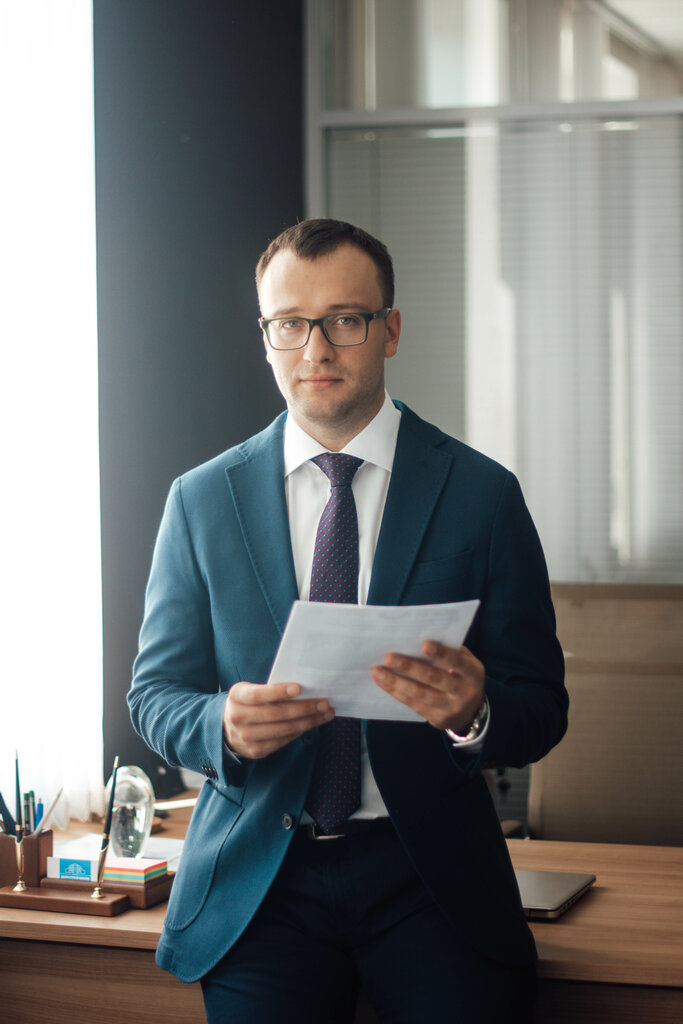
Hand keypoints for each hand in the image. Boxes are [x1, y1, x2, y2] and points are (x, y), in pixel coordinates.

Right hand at [223, 682, 333, 758]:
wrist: (226, 729)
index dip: (278, 692)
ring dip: (309, 721)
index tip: (299, 688)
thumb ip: (268, 689)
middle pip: (276, 714)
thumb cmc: (246, 703)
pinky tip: (313, 723)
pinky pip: (283, 740)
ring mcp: (246, 737)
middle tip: (324, 702)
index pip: (258, 695)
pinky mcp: (256, 751)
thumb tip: (302, 689)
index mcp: (236, 697)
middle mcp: (238, 718)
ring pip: (283, 729)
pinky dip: (300, 731)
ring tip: (326, 713)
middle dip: (304, 708)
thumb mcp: (249, 690)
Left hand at [370, 640, 484, 732]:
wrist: (471, 712)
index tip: (423, 644)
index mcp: (473, 673)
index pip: (457, 661)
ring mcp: (451, 708)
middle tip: (389, 657)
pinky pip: (414, 705)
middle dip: (410, 667)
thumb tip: (418, 637)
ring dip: (397, 682)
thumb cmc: (462, 675)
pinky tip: (383, 683)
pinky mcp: (437, 719)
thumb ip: (450, 651)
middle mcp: (464, 692)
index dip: (441, 653)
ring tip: (378, 671)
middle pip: (435, 679)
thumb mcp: (466, 662)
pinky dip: (396, 693)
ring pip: (421, 694)